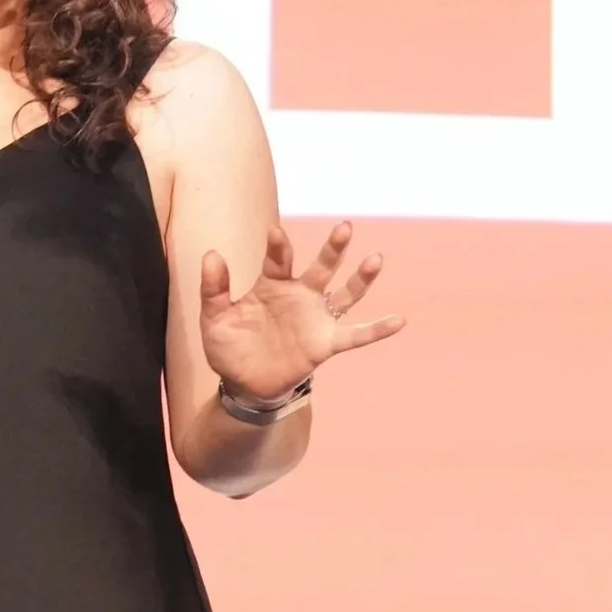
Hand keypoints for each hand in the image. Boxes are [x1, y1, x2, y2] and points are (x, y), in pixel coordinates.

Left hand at [198, 222, 404, 403]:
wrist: (243, 384)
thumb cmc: (230, 347)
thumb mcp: (214, 319)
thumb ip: (213, 289)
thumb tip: (212, 254)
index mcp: (272, 285)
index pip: (279, 260)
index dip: (279, 247)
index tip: (276, 232)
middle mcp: (300, 296)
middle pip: (321, 267)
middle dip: (333, 249)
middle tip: (345, 227)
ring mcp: (316, 319)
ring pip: (344, 294)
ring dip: (360, 279)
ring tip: (376, 259)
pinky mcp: (326, 344)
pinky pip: (356, 336)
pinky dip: (377, 330)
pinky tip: (399, 320)